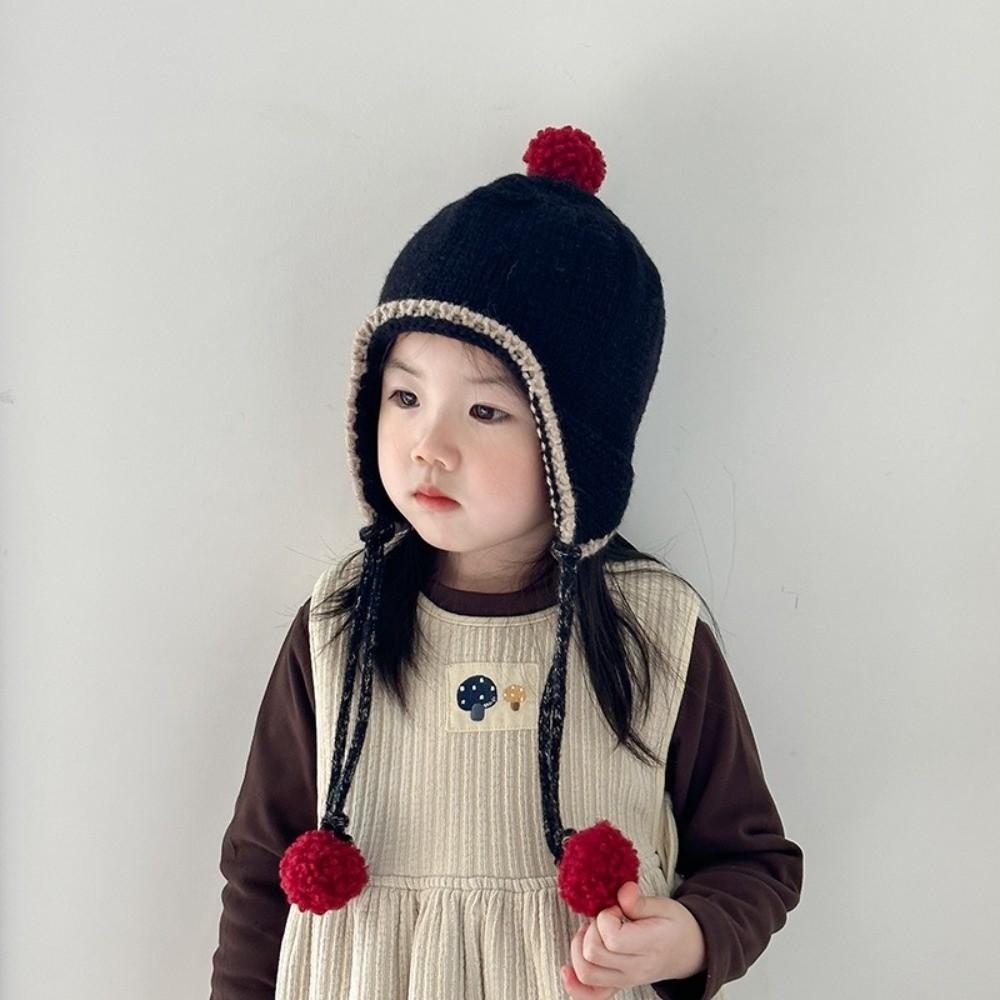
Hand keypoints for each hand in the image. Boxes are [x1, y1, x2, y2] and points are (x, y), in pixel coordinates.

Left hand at [559, 881, 706, 997]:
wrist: (689, 952)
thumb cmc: (675, 926)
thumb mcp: (664, 905)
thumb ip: (639, 901)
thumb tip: (623, 890)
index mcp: (650, 946)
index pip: (612, 938)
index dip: (605, 918)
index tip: (615, 909)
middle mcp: (636, 969)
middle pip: (594, 955)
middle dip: (591, 930)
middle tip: (605, 918)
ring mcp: (626, 981)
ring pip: (587, 973)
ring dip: (580, 948)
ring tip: (592, 932)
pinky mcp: (619, 985)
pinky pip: (592, 995)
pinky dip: (575, 985)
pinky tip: (567, 970)